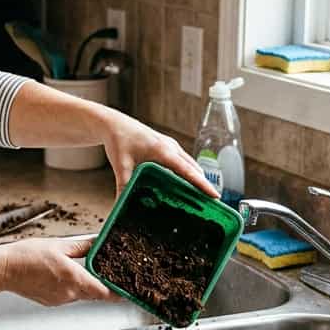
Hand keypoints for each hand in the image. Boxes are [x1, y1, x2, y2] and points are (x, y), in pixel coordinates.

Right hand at [0, 238, 116, 305]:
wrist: (3, 270)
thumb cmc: (26, 257)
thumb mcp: (59, 245)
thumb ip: (83, 246)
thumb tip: (97, 243)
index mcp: (74, 278)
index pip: (105, 293)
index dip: (118, 293)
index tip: (127, 290)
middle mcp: (69, 293)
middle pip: (94, 294)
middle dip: (101, 284)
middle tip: (105, 272)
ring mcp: (59, 300)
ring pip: (80, 294)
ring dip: (83, 284)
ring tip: (74, 268)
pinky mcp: (51, 302)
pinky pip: (67, 296)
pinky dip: (69, 287)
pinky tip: (59, 274)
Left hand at [99, 110, 219, 197]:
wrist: (114, 124)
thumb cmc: (119, 140)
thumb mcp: (121, 166)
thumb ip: (123, 186)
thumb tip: (120, 206)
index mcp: (163, 151)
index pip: (188, 171)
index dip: (202, 184)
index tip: (215, 196)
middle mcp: (171, 147)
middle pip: (194, 169)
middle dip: (203, 185)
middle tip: (211, 204)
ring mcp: (171, 146)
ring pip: (190, 164)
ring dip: (197, 179)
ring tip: (202, 198)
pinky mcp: (167, 147)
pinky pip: (183, 161)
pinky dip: (189, 173)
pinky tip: (185, 184)